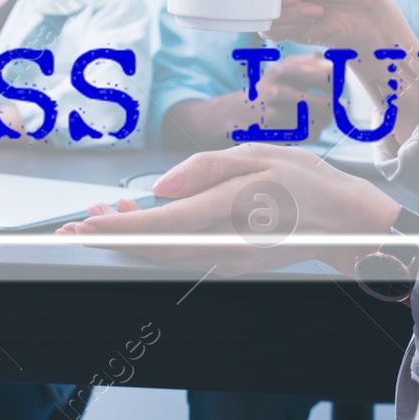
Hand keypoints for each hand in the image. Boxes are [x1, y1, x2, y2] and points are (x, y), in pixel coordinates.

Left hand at [56, 144, 400, 275]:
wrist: (347, 223)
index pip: (160, 226)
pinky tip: (136, 224)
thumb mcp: (259, 155)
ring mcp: (226, 262)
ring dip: (126, 239)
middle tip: (71, 227)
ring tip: (96, 219)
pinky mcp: (229, 264)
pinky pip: (180, 255)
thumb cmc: (309, 184)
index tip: (84, 225)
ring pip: (162, 255)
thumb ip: (205, 168)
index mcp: (230, 216)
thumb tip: (161, 185)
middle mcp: (224, 248)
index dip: (116, 227)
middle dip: (108, 237)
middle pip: (152, 248)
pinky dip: (152, 242)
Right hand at [169, 55, 337, 149]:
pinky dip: (313, 132)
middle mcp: (277, 90)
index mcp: (282, 70)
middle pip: (327, 101)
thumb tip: (336, 65)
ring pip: (320, 121)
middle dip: (333, 106)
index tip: (336, 86)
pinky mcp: (276, 134)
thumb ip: (308, 63)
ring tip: (320, 118)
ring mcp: (275, 115)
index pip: (325, 74)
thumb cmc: (266, 91)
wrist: (233, 114)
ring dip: (325, 121)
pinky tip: (306, 127)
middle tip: (333, 106)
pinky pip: (309, 135)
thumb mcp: (281, 69)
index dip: (337, 82)